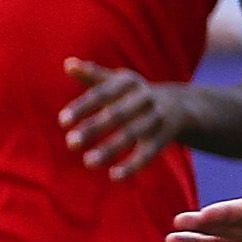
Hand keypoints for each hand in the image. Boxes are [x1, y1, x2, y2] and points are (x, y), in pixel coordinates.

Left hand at [61, 58, 190, 177]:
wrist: (178, 105)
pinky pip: (148, 153)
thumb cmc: (133, 93)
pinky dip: (132, 165)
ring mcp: (156, 119)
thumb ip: (91, 74)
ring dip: (110, 149)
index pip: (102, 93)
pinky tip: (114, 177)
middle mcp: (145, 98)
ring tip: (88, 162)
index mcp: (129, 82)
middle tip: (70, 143)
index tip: (62, 121)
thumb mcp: (116, 80)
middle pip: (117, 114)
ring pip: (132, 135)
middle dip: (94, 128)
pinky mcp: (163, 139)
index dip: (83, 107)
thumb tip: (67, 64)